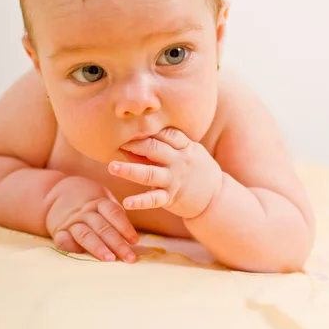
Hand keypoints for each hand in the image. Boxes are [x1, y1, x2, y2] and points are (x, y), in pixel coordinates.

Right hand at [45, 176, 137, 262]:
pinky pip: (63, 240)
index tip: (135, 241)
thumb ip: (115, 213)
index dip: (125, 227)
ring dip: (98, 248)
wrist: (56, 191)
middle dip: (118, 244)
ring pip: (86, 235)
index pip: (114, 213)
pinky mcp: (59, 231)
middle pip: (103, 227)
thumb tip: (131, 234)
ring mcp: (71, 221)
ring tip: (110, 259)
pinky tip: (81, 255)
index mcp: (98, 202)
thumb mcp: (102, 197)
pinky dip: (71, 247)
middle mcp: (85, 212)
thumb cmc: (87, 199)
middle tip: (129, 258)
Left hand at [108, 128, 222, 218]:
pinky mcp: (171, 197)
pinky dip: (140, 202)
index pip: (164, 134)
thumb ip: (166, 145)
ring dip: (130, 170)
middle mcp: (178, 161)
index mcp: (184, 146)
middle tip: (114, 140)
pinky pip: (154, 199)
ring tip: (112, 167)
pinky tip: (127, 203)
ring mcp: (174, 179)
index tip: (128, 125)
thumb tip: (137, 138)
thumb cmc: (197, 169)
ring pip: (149, 173)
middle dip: (134, 144)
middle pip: (154, 149)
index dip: (146, 130)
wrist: (216, 197)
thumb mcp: (188, 152)